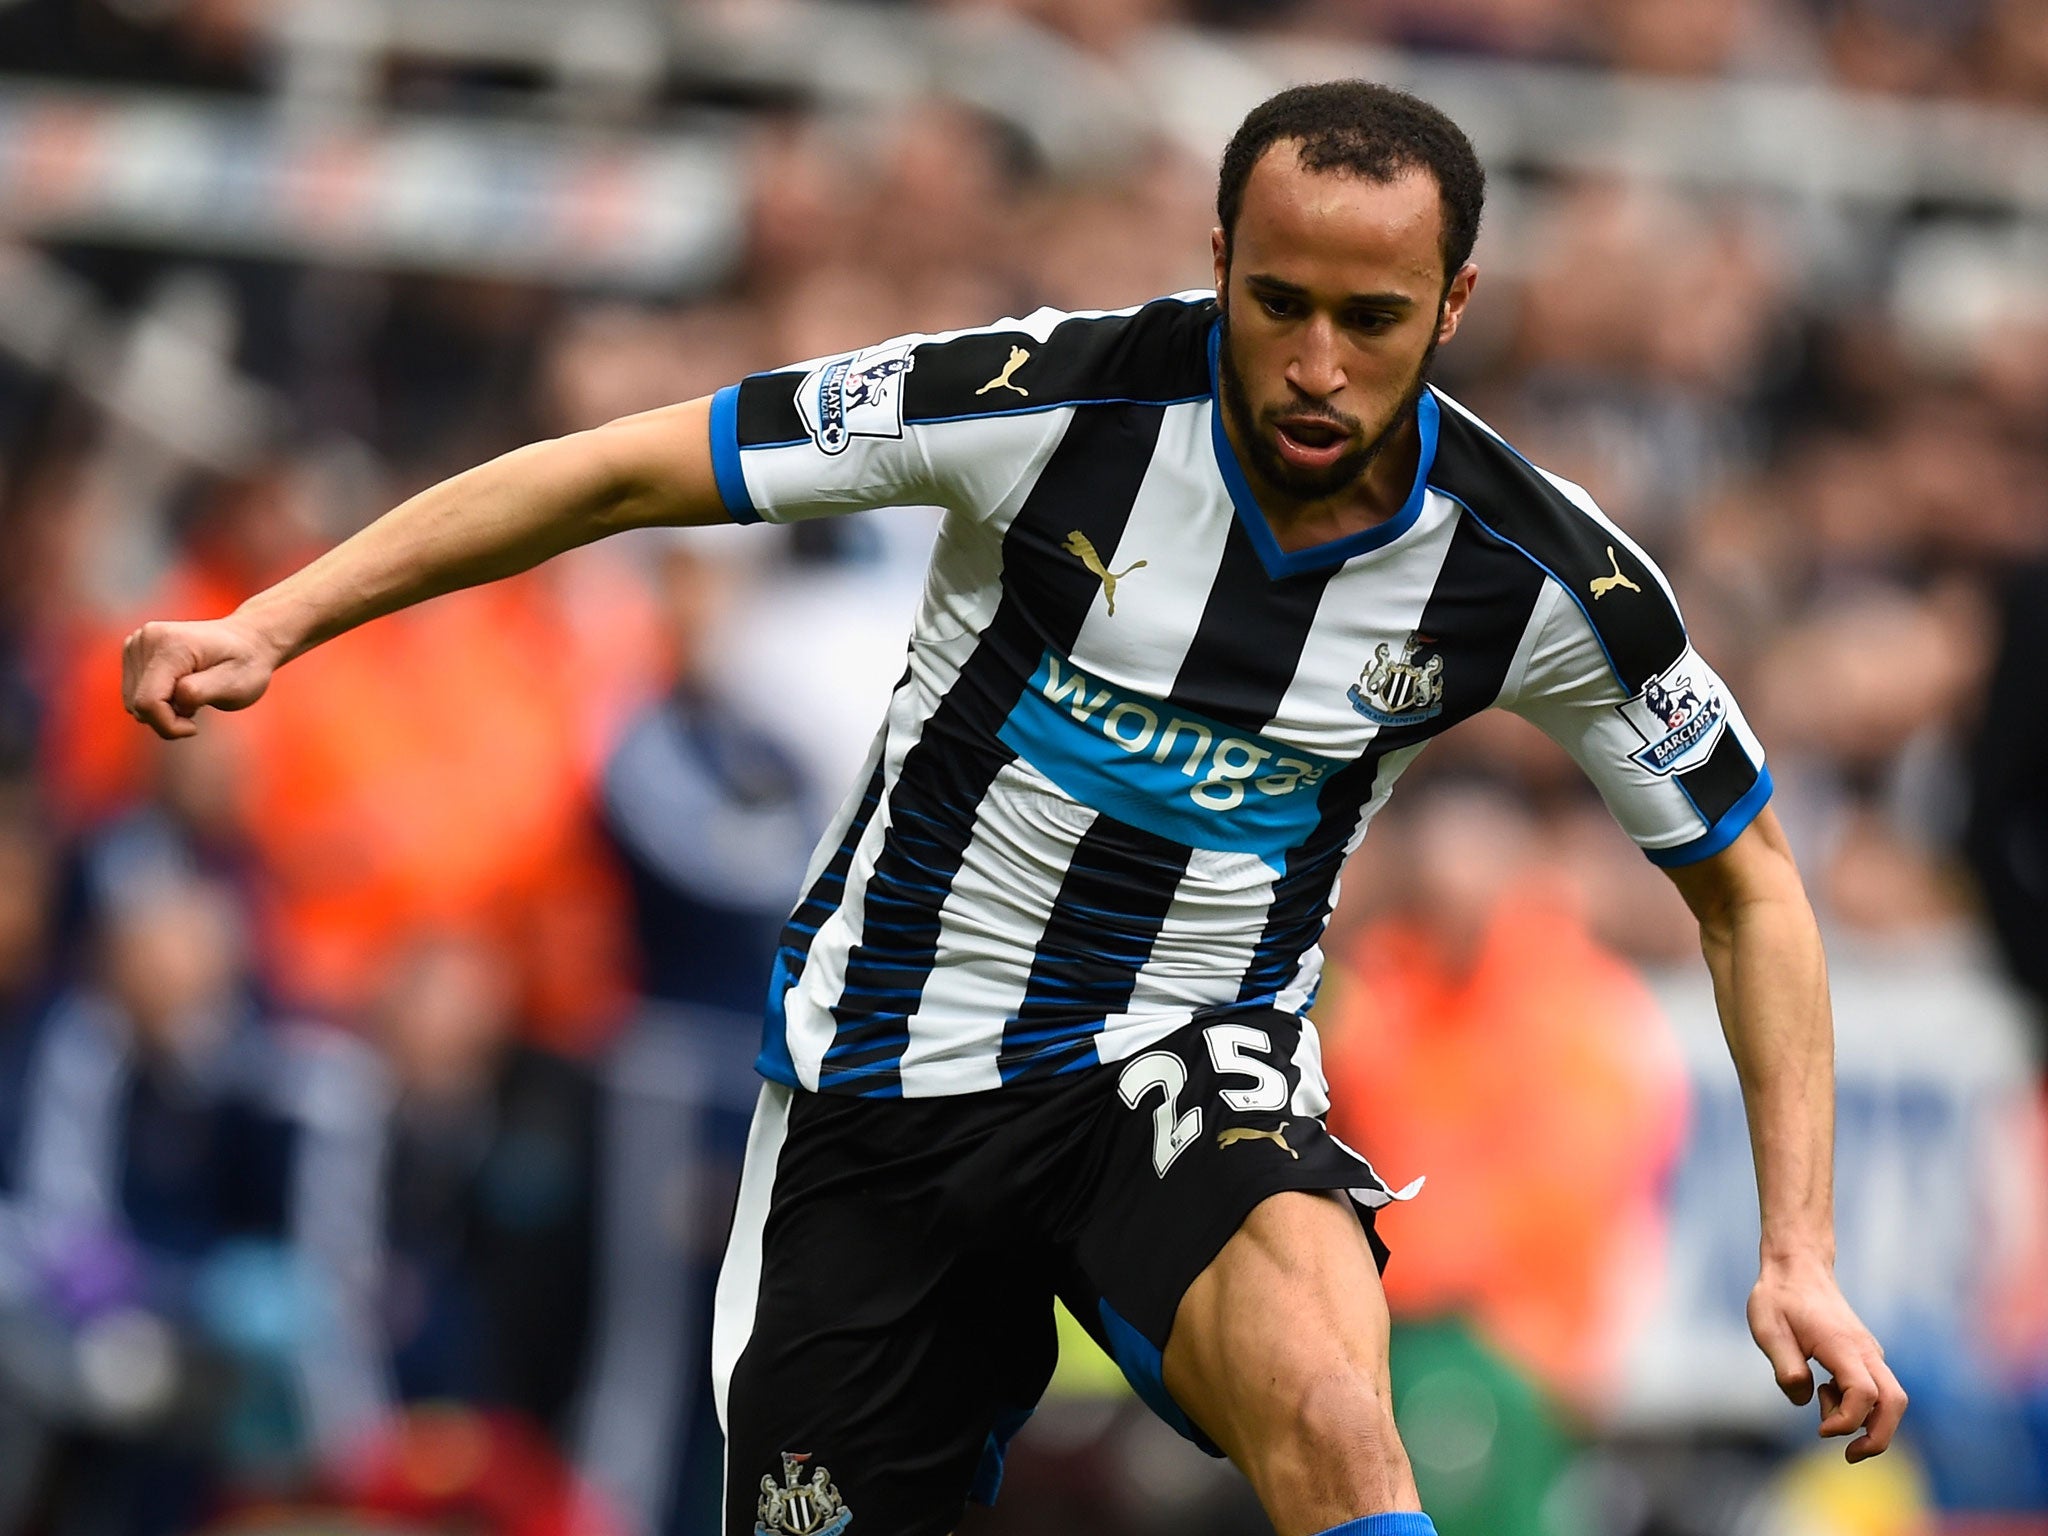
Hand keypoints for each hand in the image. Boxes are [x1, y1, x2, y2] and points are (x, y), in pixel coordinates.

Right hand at [122, 616, 280, 738]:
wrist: (249, 639)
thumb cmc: (247, 664)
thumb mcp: (236, 684)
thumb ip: (201, 692)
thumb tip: (175, 697)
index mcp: (171, 645)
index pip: (149, 702)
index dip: (169, 725)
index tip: (195, 727)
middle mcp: (147, 638)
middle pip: (137, 704)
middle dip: (167, 717)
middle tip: (199, 704)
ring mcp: (136, 642)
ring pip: (133, 702)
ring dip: (162, 709)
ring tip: (192, 692)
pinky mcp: (133, 650)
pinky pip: (134, 692)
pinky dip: (156, 700)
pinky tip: (179, 687)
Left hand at [1747, 1253, 1905, 1462]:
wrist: (1798, 1268)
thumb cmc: (1779, 1298)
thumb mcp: (1767, 1330)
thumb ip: (1786, 1367)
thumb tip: (1804, 1399)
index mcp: (1843, 1345)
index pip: (1865, 1394)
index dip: (1847, 1420)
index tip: (1819, 1429)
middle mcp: (1865, 1351)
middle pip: (1895, 1403)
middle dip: (1879, 1437)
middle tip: (1849, 1455)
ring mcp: (1870, 1354)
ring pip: (1891, 1399)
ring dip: (1866, 1420)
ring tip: (1822, 1404)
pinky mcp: (1865, 1356)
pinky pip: (1876, 1390)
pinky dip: (1857, 1405)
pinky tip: (1824, 1390)